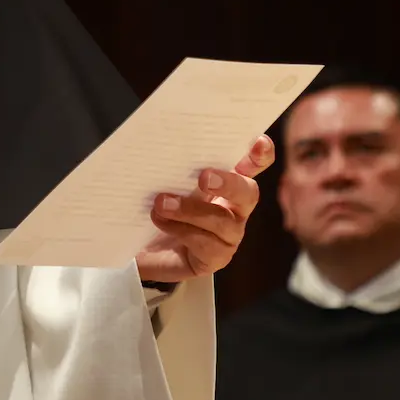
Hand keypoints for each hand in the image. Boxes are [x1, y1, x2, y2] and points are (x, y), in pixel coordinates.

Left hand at [135, 136, 274, 284]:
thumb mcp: (162, 182)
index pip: (251, 165)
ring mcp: (228, 235)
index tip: (259, 142)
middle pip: (248, 193)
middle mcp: (234, 207)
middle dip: (229, 183)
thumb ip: (172, 166)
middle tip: (203, 178)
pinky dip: (180, 229)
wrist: (139, 247)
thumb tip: (159, 145)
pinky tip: (160, 221)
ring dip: (191, 210)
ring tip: (161, 203)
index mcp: (226, 181)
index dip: (260, 155)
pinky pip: (206, 244)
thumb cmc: (156, 206)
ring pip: (223, 221)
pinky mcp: (215, 257)